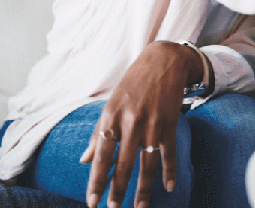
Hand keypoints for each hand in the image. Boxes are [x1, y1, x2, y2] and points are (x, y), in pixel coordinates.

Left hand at [79, 41, 200, 207]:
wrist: (163, 61)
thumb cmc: (133, 83)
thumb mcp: (110, 104)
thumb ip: (98, 133)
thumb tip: (84, 160)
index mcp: (111, 118)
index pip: (101, 157)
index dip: (96, 181)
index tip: (92, 202)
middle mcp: (130, 124)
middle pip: (122, 165)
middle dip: (117, 190)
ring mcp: (151, 125)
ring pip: (146, 164)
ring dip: (143, 189)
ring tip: (140, 207)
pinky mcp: (169, 123)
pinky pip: (169, 153)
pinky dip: (170, 171)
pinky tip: (169, 187)